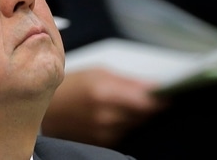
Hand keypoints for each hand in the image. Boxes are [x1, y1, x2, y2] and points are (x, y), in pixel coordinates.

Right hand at [41, 67, 167, 146]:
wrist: (46, 107)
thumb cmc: (69, 86)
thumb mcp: (98, 73)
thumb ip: (130, 82)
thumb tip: (156, 87)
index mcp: (105, 94)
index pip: (148, 103)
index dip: (162, 100)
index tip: (171, 95)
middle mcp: (105, 117)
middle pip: (144, 116)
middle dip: (149, 106)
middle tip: (147, 97)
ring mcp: (103, 132)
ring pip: (135, 125)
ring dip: (136, 116)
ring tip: (124, 104)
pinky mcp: (101, 142)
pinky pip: (124, 134)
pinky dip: (125, 125)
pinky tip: (115, 115)